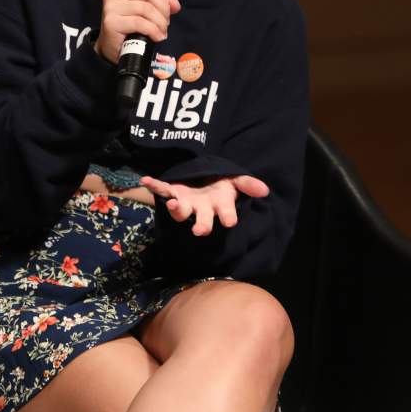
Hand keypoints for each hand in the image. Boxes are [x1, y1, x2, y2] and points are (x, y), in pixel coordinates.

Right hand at [95, 0, 180, 63]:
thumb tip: (174, 4)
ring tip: (162, 31)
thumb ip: (163, 2)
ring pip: (146, 8)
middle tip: (166, 22)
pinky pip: (139, 22)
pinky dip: (153, 30)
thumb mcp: (149, 10)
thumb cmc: (132, 26)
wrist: (114, 48)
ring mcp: (111, 5)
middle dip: (163, 8)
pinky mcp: (111, 21)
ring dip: (160, 22)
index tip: (165, 2)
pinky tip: (156, 37)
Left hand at [138, 174, 269, 236]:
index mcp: (219, 206)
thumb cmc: (221, 185)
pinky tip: (146, 180)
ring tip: (173, 205)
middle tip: (199, 231)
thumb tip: (264, 190)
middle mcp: (202, 209)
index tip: (230, 222)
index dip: (228, 217)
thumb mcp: (236, 180)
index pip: (226, 214)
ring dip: (176, 209)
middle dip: (201, 226)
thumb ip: (248, 184)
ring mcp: (186, 203)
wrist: (203, 180)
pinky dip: (154, 185)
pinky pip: (162, 190)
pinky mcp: (172, 193)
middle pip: (202, 221)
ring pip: (181, 212)